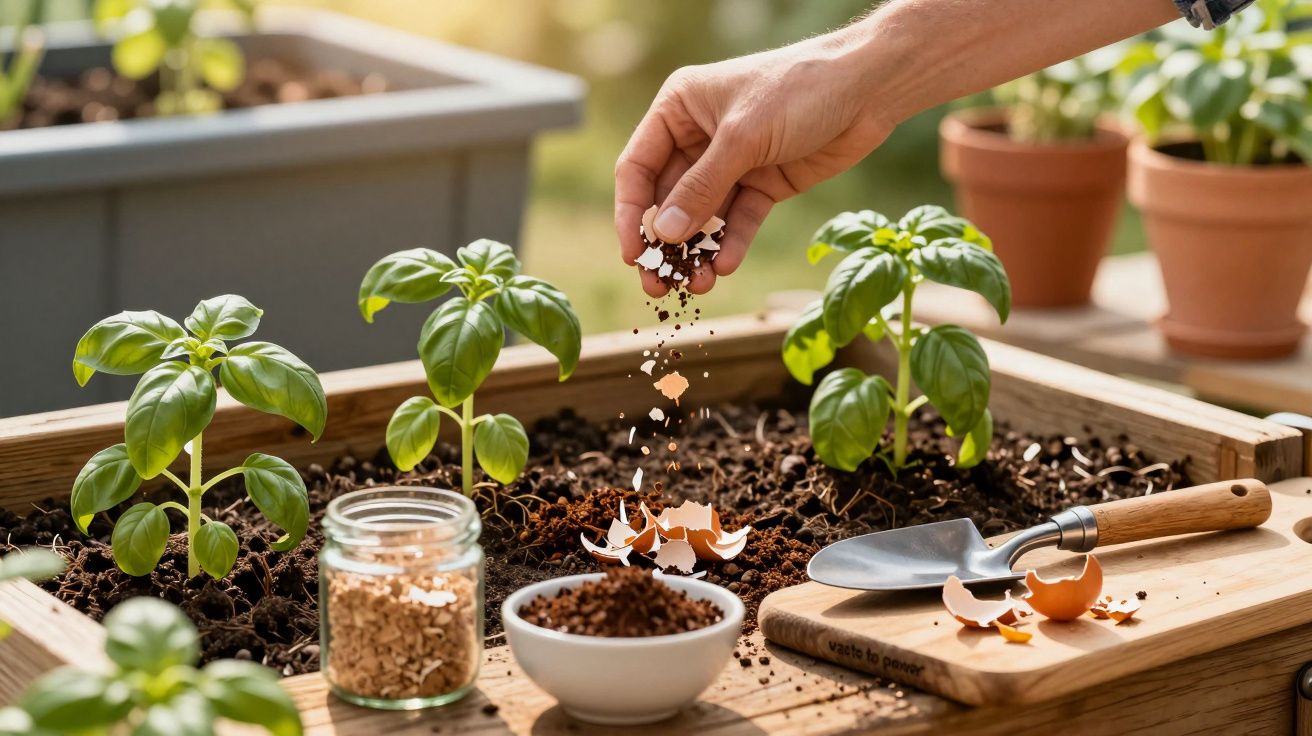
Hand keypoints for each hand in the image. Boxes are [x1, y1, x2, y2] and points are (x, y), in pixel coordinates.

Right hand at [614, 27, 895, 296]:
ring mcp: (732, 162)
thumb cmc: (799, 89)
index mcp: (679, 109)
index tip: (634, 254)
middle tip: (658, 285)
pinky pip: (739, 220)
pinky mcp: (764, 182)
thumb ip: (701, 188)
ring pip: (703, 217)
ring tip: (698, 285)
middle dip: (665, 243)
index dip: (631, 213)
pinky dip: (731, 243)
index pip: (639, 167)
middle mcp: (699, 136)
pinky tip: (726, 266)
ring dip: (698, 252)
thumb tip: (663, 234)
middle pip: (667, 199)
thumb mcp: (742, 138)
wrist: (869, 87)